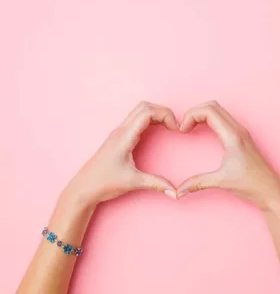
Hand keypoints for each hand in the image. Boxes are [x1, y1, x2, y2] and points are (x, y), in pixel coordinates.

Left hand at [63, 102, 177, 205]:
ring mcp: (118, 133)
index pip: (147, 112)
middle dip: (163, 111)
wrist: (83, 188)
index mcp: (124, 137)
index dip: (165, 115)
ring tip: (168, 126)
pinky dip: (149, 120)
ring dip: (156, 113)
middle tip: (174, 124)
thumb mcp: (132, 182)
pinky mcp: (118, 138)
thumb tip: (175, 192)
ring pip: (139, 111)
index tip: (176, 128)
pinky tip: (156, 130)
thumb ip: (155, 184)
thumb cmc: (103, 183)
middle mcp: (121, 131)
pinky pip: (135, 120)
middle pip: (144, 106)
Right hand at [177, 101, 279, 209]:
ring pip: (218, 110)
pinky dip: (209, 119)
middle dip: (194, 112)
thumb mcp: (221, 181)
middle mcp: (238, 129)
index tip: (182, 129)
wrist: (271, 190)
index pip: (209, 111)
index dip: (191, 115)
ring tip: (190, 127)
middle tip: (184, 126)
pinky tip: (203, 131)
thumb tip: (179, 191)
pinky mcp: (241, 137)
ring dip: (202, 114)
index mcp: (233, 136)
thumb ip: (197, 183)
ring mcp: (241, 132)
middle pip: (212, 106)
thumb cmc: (251, 184)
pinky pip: (223, 119)